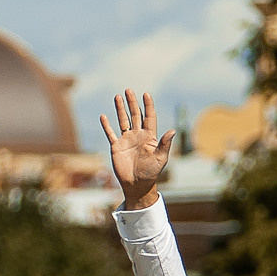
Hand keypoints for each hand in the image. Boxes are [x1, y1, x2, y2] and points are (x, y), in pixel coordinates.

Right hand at [102, 88, 174, 209]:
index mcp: (149, 137)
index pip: (149, 117)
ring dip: (120, 109)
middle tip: (129, 90)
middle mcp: (138, 135)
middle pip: (135, 115)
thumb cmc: (151, 173)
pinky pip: (111, 133)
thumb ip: (164, 144)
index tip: (146, 94)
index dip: (148, 105)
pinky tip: (104, 116)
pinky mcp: (116, 147)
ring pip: (123, 120)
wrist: (137, 185)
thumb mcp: (160, 158)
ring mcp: (126, 140)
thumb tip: (172, 131)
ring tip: (117, 97)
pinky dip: (107, 125)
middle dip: (132, 102)